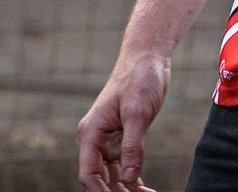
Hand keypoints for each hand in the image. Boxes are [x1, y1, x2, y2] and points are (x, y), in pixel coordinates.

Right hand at [76, 51, 169, 191]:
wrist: (148, 58)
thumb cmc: (140, 79)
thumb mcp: (138, 113)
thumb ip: (132, 146)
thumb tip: (127, 178)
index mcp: (91, 132)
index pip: (89, 173)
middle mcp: (95, 138)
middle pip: (99, 178)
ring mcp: (108, 139)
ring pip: (111, 175)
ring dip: (125, 189)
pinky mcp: (122, 137)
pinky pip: (123, 164)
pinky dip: (132, 178)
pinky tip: (145, 189)